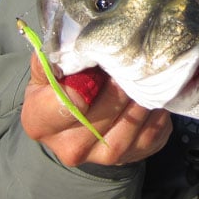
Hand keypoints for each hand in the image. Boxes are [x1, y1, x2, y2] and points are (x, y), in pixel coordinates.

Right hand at [20, 53, 171, 166]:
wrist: (76, 125)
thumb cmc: (61, 91)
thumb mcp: (46, 74)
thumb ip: (53, 57)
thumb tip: (68, 41)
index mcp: (41, 122)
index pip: (66, 104)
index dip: (86, 84)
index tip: (98, 66)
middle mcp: (69, 147)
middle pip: (102, 115)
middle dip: (118, 86)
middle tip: (130, 64)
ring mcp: (102, 157)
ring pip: (129, 125)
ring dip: (140, 98)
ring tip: (143, 76)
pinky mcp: (131, 156)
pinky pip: (152, 133)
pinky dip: (157, 111)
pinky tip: (153, 94)